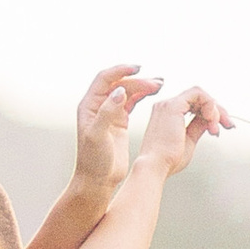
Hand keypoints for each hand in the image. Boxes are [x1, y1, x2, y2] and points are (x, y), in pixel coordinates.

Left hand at [72, 63, 160, 196]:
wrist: (96, 180)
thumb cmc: (93, 160)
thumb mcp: (98, 135)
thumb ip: (108, 112)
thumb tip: (120, 90)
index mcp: (89, 105)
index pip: (104, 79)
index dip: (120, 70)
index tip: (138, 68)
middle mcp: (98, 106)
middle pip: (119, 83)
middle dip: (137, 80)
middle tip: (157, 82)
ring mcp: (109, 113)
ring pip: (127, 91)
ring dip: (142, 86)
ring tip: (160, 84)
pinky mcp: (119, 121)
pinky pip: (131, 102)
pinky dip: (142, 95)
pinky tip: (154, 93)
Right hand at [135, 83, 231, 177]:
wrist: (155, 166)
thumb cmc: (167, 160)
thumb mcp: (190, 140)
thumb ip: (198, 126)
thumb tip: (209, 120)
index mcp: (168, 114)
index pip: (195, 105)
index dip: (212, 113)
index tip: (222, 126)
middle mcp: (166, 106)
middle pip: (200, 98)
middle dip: (218, 111)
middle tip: (228, 125)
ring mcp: (168, 104)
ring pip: (200, 95)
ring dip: (214, 110)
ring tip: (216, 128)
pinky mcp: (173, 105)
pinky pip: (198, 94)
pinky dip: (209, 105)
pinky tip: (211, 119)